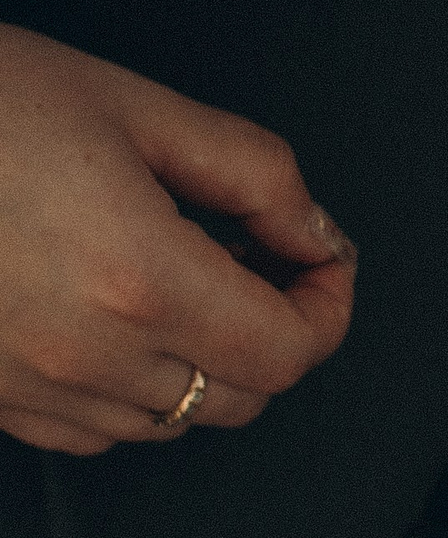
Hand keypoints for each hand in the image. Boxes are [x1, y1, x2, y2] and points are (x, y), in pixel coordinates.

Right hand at [0, 25, 356, 456]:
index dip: (327, 309)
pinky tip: (115, 313)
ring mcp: (30, 389)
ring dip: (202, 362)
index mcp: (141, 278)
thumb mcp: (137, 106)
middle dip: (275, 333)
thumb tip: (318, 234)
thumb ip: (252, 173)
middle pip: (240, 399)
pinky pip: (93, 430)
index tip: (320, 259)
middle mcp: (89, 354)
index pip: (287, 353)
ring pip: (169, 421)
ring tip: (183, 273)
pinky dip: (131, 387)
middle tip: (261, 255)